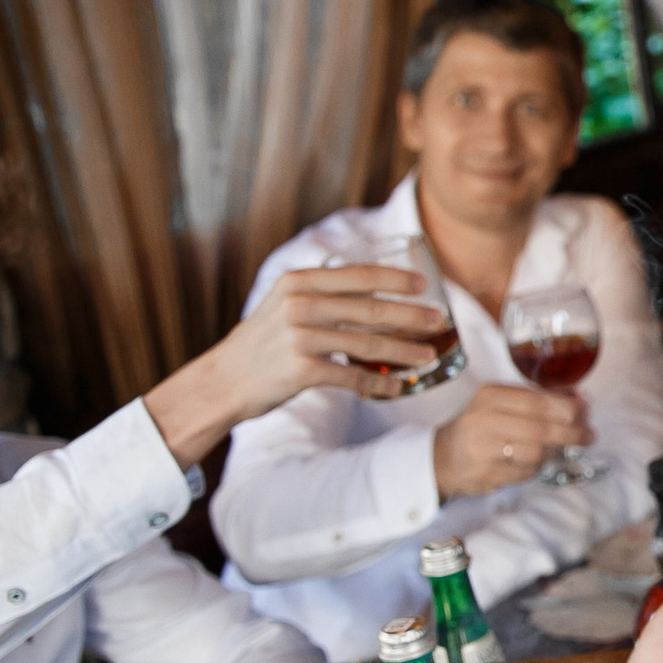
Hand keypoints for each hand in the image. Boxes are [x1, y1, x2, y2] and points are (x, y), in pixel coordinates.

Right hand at [144, 265, 443, 465]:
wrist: (222, 381)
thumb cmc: (262, 343)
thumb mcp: (285, 304)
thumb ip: (323, 293)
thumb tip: (378, 292)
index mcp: (297, 282)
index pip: (358, 276)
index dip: (396, 279)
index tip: (424, 285)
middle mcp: (299, 305)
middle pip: (370, 309)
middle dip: (411, 315)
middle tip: (439, 320)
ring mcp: (299, 337)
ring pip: (367, 344)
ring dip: (403, 351)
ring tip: (428, 355)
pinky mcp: (301, 370)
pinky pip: (352, 377)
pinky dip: (378, 383)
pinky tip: (396, 387)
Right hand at [433, 383, 594, 498]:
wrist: (443, 457)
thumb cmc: (481, 426)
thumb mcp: (501, 403)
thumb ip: (537, 400)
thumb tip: (581, 401)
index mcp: (490, 396)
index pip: (538, 402)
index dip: (567, 407)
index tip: (585, 411)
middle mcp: (484, 420)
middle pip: (541, 429)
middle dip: (572, 433)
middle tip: (588, 436)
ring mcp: (483, 450)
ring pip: (537, 453)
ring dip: (554, 452)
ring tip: (559, 449)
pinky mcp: (486, 474)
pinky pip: (526, 472)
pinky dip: (537, 467)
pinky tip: (536, 461)